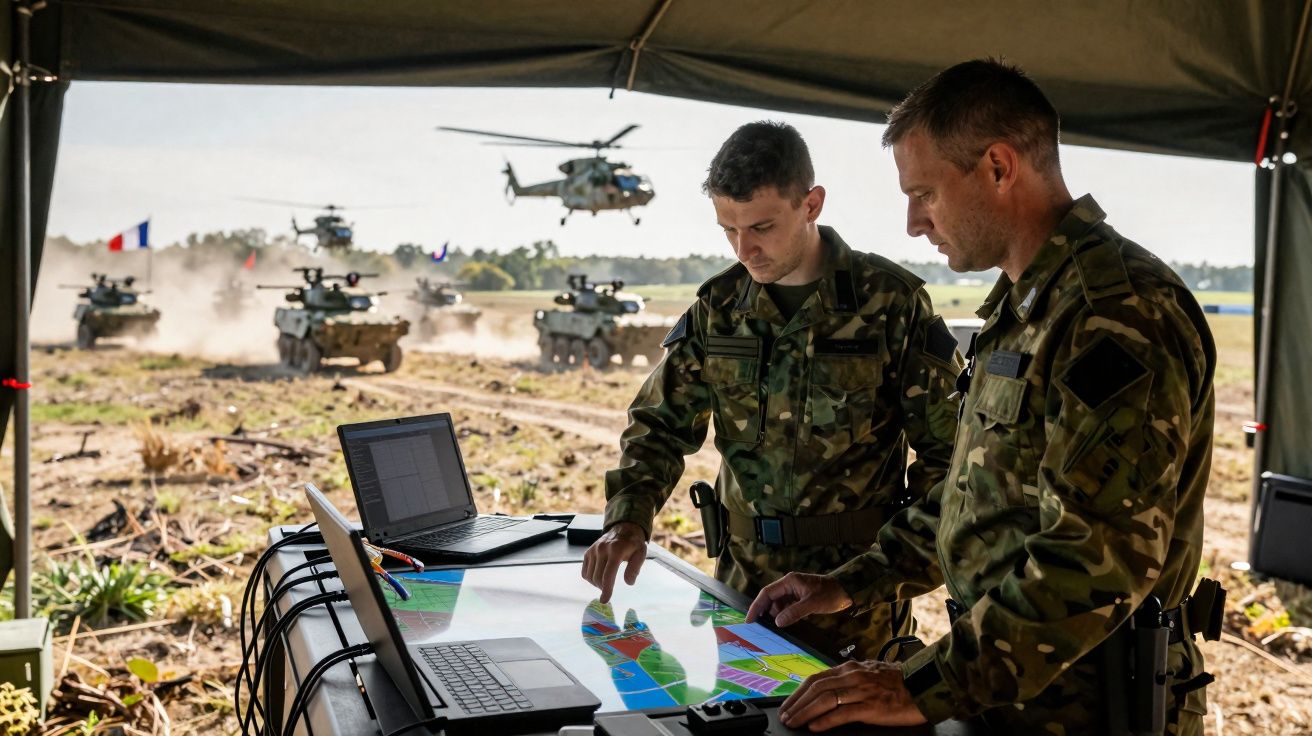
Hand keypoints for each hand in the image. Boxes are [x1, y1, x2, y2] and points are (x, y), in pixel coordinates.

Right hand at [581, 521, 646, 602]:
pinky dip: (590, 578)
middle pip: (598, 577)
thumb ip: (635, 568)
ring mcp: (593, 550)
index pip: (608, 574)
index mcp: (616, 550)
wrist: (623, 529)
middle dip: (603, 588)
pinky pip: (585, 571)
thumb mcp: (641, 554)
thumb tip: (628, 582)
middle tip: (609, 590)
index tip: (605, 600)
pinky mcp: (588, 552)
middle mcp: (602, 549)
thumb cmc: (633, 544)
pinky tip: (598, 577)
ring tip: (605, 583)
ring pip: (590, 576)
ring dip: (596, 584)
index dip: (606, 590)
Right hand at [746, 572, 852, 627]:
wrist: (847, 591)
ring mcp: (794, 592)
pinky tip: (782, 624)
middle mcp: (789, 585)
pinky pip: (786, 607)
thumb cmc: (830, 594)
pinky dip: (783, 615)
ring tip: (769, 628)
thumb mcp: (812, 604)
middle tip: (757, 627)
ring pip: (778, 604)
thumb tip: (776, 622)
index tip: (749, 620)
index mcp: (789, 582)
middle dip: (763, 611)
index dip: (756, 606)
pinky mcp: (800, 598)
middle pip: (770, 598)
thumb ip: (794, 612)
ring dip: (774, 615)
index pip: (767, 593)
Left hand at [778, 660, 926, 730]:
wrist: (926, 685)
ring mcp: (862, 690)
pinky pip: (843, 713)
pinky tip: (815, 727)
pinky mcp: (872, 706)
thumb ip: (849, 681)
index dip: (798, 692)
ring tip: (794, 722)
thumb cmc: (899, 683)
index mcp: (851, 668)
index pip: (816, 678)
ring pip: (825, 699)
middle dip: (796, 703)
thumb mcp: (869, 675)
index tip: (787, 704)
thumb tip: (827, 693)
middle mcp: (853, 676)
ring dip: (805, 712)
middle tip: (785, 716)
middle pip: (816, 688)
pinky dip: (825, 720)